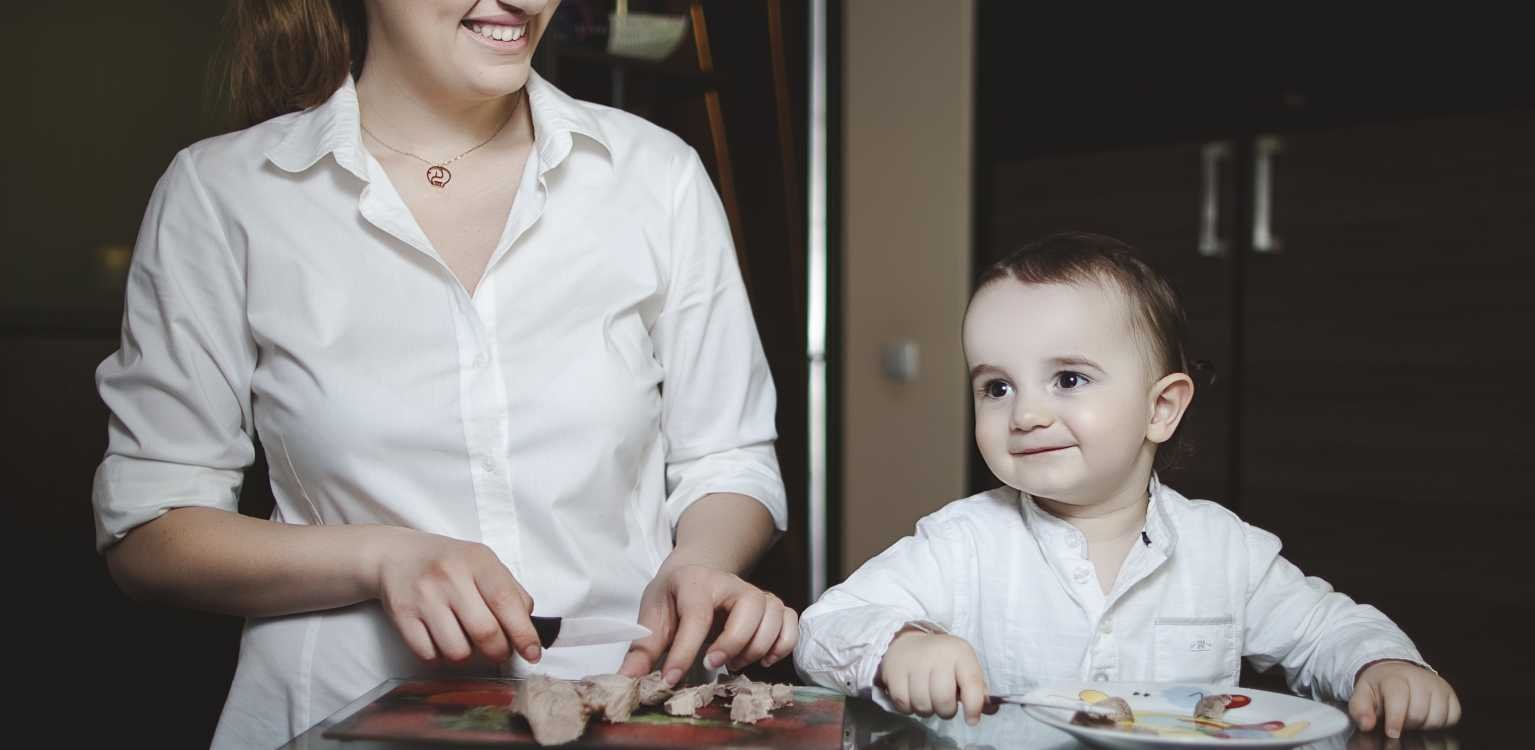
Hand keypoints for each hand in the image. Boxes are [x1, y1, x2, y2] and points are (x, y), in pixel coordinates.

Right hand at [368, 527, 540, 664]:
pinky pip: (429, 656)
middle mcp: (450, 577)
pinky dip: (440, 656)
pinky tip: (441, 638)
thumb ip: (510, 591)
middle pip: (485, 633)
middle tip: (498, 650)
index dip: (523, 633)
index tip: (532, 653)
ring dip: (468, 655)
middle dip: (499, 651)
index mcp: (477, 561)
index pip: (506, 601)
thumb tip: (528, 628)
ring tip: (465, 638)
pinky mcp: (402, 616)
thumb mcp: (483, 563)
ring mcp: (424, 597)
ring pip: (458, 651)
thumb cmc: (449, 563)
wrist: (395, 555)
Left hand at [617, 563, 797, 684]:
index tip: (670, 679)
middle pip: (749, 609)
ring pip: (773, 616)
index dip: (684, 651)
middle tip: (712, 663)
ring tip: (733, 663)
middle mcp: (731, 583)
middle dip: (733, 644)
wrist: (694, 573)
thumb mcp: (651, 615)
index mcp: (696, 582)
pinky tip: (762, 659)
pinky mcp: (771, 604)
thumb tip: (628, 678)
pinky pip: (791, 621)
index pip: (696, 615)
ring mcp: (755, 592)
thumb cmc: (672, 597)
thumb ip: (643, 648)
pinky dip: (782, 644)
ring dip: (756, 648)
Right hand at [877, 628, 987, 725]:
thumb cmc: (942, 659)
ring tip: (927, 699)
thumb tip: (991, 709)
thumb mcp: (964, 666)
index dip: (974, 707)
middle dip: (946, 711)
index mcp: (960, 653)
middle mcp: (937, 655)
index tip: (972, 720)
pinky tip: (912, 696)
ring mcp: (913, 662)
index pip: (972, 684)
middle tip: (943, 705)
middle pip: (943, 700)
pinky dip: (908, 708)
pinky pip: (903, 704)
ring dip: (926, 710)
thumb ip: (978, 688)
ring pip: (922, 705)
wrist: (906, 642)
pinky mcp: (893, 672)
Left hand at [1349, 660, 1460, 737]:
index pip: (1398, 698)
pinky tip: (1427, 716)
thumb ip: (1360, 709)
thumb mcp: (1362, 695)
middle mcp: (1419, 678)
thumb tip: (1366, 724)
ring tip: (1412, 717)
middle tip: (1399, 720)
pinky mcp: (1451, 694)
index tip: (1392, 732)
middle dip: (1407, 724)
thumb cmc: (1380, 687)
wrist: (1396, 672)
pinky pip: (1452, 717)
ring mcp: (1437, 685)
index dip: (1395, 718)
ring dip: (1423, 725)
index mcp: (1395, 677)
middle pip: (1418, 713)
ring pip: (1436, 718)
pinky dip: (1440, 723)